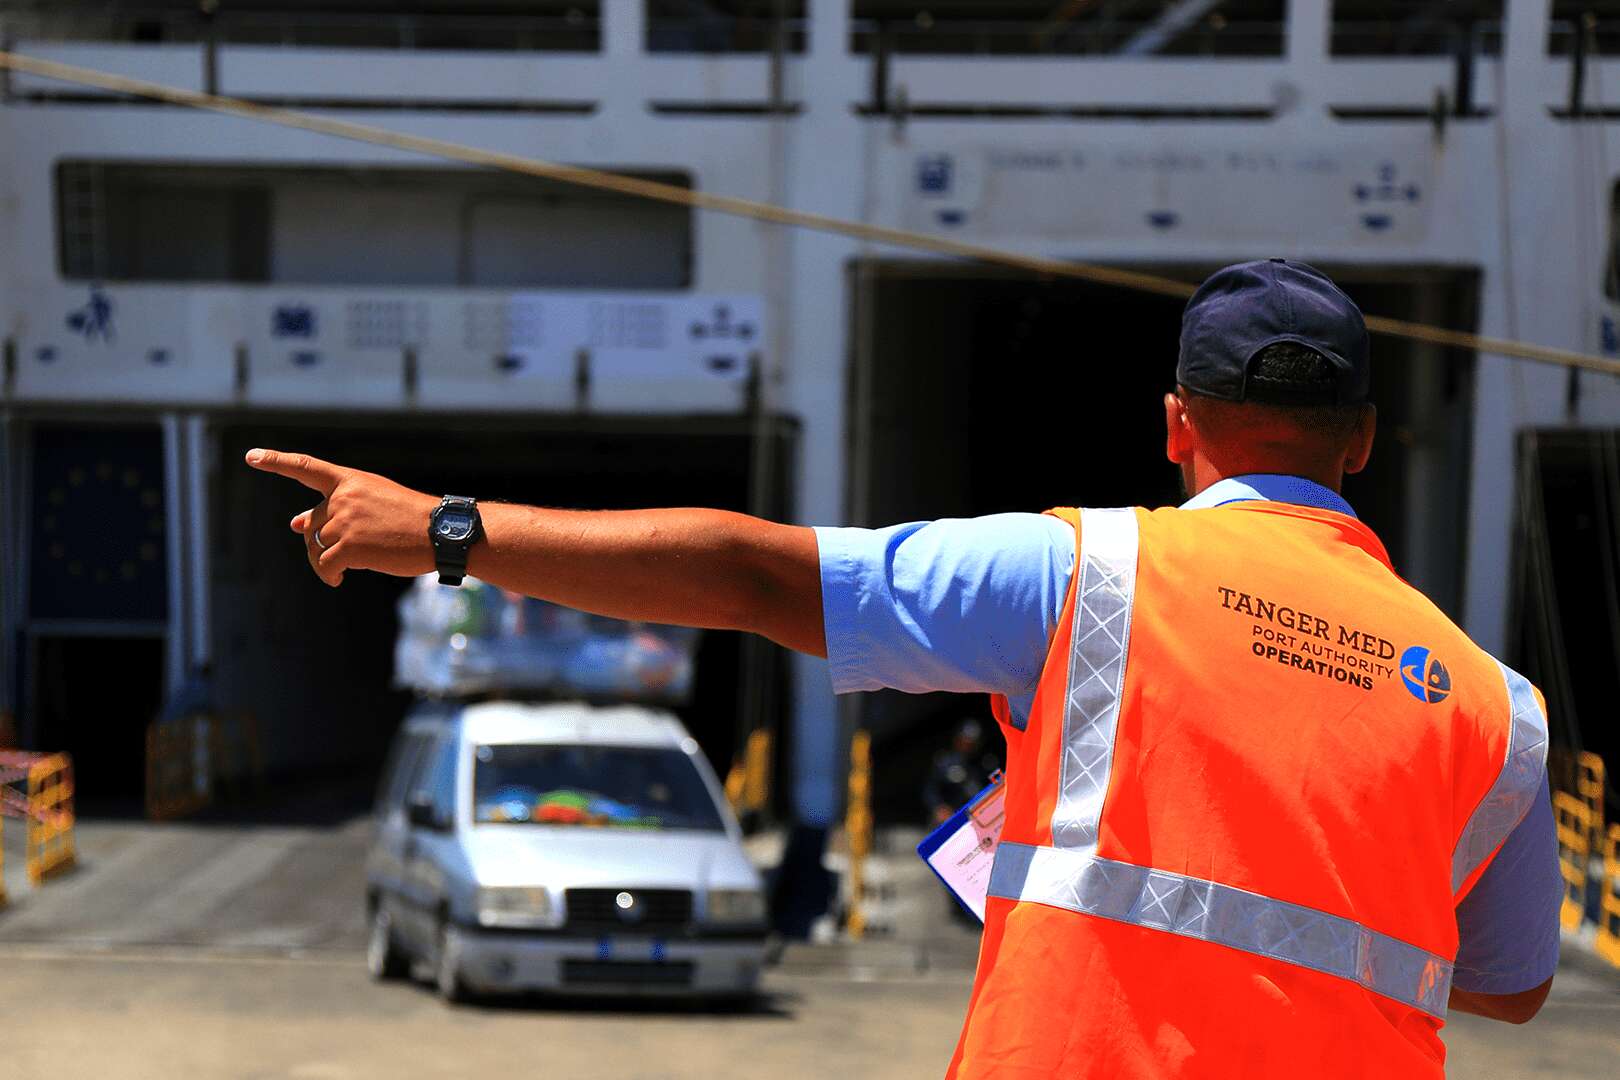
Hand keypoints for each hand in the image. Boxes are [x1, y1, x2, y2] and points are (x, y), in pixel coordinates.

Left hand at [245, 448, 438, 586]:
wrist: (440, 532)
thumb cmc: (410, 519)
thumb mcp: (372, 505)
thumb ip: (335, 510)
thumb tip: (294, 524)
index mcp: (350, 481)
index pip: (306, 467)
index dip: (276, 461)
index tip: (251, 457)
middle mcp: (343, 497)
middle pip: (312, 523)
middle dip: (319, 541)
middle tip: (338, 554)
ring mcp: (346, 521)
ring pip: (315, 546)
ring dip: (323, 561)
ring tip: (338, 570)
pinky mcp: (350, 545)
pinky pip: (324, 564)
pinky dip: (327, 574)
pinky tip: (338, 579)